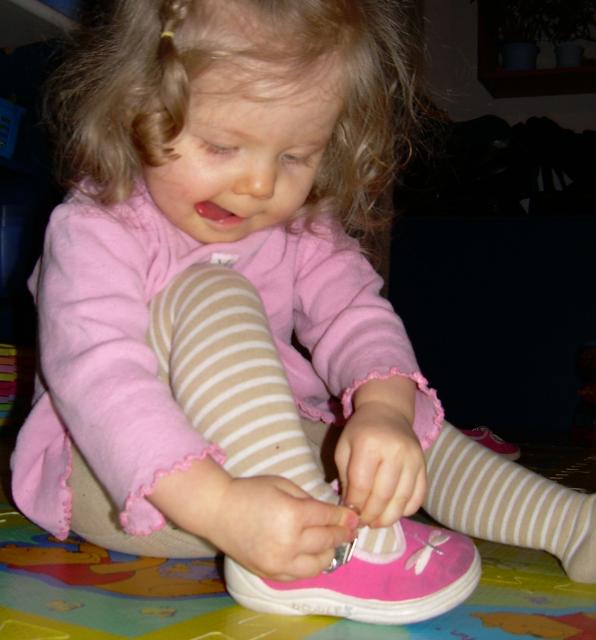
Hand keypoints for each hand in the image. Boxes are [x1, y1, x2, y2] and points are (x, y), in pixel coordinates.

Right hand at [148, 458, 357, 580]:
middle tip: (350, 529)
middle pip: (328, 541)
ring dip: (329, 552)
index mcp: (293, 515)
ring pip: (319, 564)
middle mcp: (289, 542)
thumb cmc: (250, 491)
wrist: (217, 510)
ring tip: (331, 542)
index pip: (329, 518)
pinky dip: (310, 564)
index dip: (345, 517)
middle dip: (343, 533)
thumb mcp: (283, 484)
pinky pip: (300, 574)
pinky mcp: (270, 573)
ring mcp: (279, 562)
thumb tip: (332, 514)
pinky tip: (312, 553)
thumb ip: (309, 500)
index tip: (355, 516)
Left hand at [335, 378, 426, 527]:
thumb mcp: (344, 448)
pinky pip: (418, 496)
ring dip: (388, 518)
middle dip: (370, 515)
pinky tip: (393, 512)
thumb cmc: (360, 432)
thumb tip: (350, 509)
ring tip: (376, 522)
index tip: (349, 514)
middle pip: (383, 495)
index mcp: (369, 444)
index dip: (354, 505)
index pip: (361, 484)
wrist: (387, 412)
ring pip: (402, 500)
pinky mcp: (424, 466)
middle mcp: (395, 451)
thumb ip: (345, 478)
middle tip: (362, 522)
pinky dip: (406, 510)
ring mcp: (413, 459)